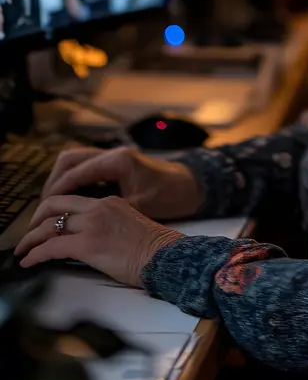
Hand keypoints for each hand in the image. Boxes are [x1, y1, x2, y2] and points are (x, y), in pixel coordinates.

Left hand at [15, 195, 182, 286]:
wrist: (166, 256)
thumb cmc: (155, 249)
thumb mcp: (130, 225)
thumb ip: (109, 224)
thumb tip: (89, 239)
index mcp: (109, 201)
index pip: (72, 201)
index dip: (52, 211)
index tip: (44, 223)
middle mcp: (98, 207)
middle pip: (54, 204)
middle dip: (35, 220)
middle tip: (28, 234)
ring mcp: (92, 224)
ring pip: (49, 225)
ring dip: (30, 239)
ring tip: (22, 250)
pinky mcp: (88, 244)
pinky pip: (51, 247)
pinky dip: (35, 254)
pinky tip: (29, 261)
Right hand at [41, 146, 203, 220]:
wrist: (193, 186)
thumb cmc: (171, 196)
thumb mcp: (141, 207)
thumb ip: (111, 211)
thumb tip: (82, 225)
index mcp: (117, 161)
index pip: (76, 172)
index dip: (56, 192)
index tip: (43, 211)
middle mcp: (112, 155)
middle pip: (69, 160)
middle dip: (52, 183)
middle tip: (42, 208)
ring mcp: (113, 158)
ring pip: (75, 162)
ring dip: (61, 181)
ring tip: (51, 207)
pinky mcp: (115, 165)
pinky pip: (85, 168)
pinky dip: (73, 182)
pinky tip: (69, 202)